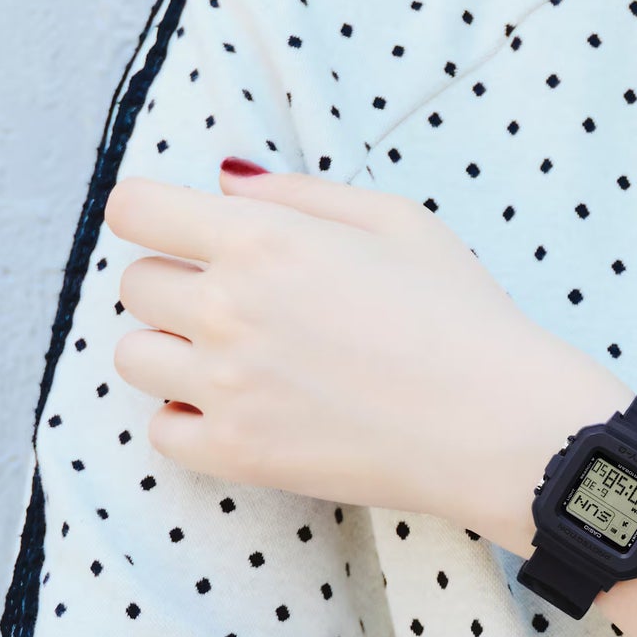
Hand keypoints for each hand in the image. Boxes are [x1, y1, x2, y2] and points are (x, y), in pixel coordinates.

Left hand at [101, 161, 630, 547]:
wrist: (501, 425)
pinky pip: (162, 432)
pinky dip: (191, 421)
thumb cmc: (463, 316)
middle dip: (179, 284)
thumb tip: (224, 182)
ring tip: (238, 362)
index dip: (156, 216)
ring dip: (175, 353)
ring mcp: (227, 388)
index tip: (184, 233)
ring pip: (135, 357)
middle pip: (135, 285)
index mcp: (263, 241)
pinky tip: (245, 411)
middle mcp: (229, 309)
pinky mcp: (238, 455)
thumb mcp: (398, 221)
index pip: (135, 209)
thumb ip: (300, 193)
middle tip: (244, 306)